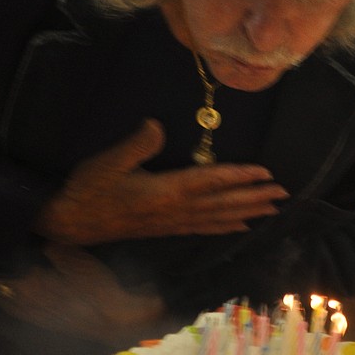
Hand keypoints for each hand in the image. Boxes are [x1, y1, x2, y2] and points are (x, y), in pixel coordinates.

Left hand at [0, 243, 172, 338]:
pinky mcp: (50, 322)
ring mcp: (40, 316)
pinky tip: (20, 294)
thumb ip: (56, 251)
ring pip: (9, 302)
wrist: (118, 320)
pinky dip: (13, 300)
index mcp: (35, 288)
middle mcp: (32, 305)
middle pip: (1, 291)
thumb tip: (41, 243)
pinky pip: (22, 311)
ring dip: (0, 289)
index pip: (0, 274)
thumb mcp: (79, 262)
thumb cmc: (100, 289)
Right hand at [35, 118, 289, 245]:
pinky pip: (203, 229)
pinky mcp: (164, 229)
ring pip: (218, 218)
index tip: (266, 174)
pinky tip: (239, 227)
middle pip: (223, 203)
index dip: (240, 177)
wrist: (70, 222)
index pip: (211, 182)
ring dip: (247, 212)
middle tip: (283, 194)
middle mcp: (174, 211)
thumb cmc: (88, 189)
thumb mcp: (108, 162)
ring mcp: (171, 223)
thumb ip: (135, 144)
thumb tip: (157, 125)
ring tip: (272, 210)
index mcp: (165, 192)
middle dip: (254, 197)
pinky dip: (224, 227)